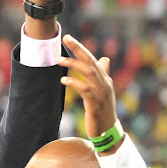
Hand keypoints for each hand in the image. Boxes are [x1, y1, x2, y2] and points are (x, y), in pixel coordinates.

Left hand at [57, 34, 121, 153]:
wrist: (108, 130)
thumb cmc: (102, 110)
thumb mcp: (103, 90)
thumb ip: (103, 73)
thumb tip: (104, 59)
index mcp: (104, 78)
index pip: (92, 58)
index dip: (80, 47)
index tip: (68, 37)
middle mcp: (104, 82)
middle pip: (91, 60)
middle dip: (78, 48)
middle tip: (65, 38)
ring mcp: (101, 92)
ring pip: (88, 72)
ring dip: (73, 64)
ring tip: (59, 59)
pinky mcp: (95, 102)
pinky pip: (85, 89)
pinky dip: (74, 83)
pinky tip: (63, 80)